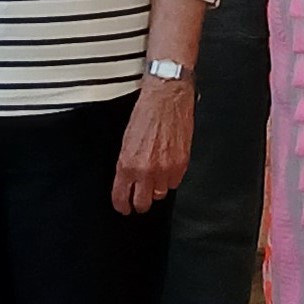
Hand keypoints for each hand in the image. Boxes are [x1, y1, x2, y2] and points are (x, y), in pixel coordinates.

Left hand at [113, 77, 194, 215]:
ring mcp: (165, 168)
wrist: (167, 96)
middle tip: (139, 200)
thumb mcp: (126, 140)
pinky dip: (171, 178)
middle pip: (143, 203)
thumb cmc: (146, 112)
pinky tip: (167, 168)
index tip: (124, 207)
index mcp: (127, 164)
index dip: (122, 205)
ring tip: (155, 178)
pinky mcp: (182, 163)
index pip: (122, 198)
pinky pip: (175, 182)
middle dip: (139, 203)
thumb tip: (127, 181)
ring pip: (160, 194)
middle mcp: (146, 170)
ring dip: (156, 188)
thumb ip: (126, 164)